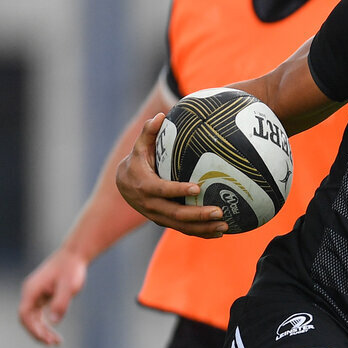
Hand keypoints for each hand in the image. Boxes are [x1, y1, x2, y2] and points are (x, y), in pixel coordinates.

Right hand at [18, 249, 86, 345]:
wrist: (75, 255)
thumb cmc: (71, 269)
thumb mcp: (68, 286)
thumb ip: (61, 303)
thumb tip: (54, 321)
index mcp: (31, 290)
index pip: (25, 315)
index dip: (33, 329)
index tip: (46, 338)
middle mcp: (30, 293)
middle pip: (28, 319)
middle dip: (39, 333)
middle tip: (54, 344)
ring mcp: (36, 294)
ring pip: (34, 318)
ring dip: (43, 330)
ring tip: (56, 342)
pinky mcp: (43, 296)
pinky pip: (40, 314)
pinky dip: (46, 323)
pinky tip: (54, 332)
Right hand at [114, 113, 227, 237]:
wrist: (123, 185)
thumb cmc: (137, 161)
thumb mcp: (139, 147)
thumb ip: (148, 133)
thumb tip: (160, 115)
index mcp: (144, 186)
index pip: (162, 190)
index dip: (178, 190)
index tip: (197, 188)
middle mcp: (150, 205)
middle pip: (175, 213)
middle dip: (197, 214)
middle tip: (219, 211)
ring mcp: (157, 216)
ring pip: (181, 226)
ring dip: (203, 228)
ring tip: (225, 225)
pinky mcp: (164, 221)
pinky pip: (183, 229)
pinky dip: (201, 232)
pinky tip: (220, 232)